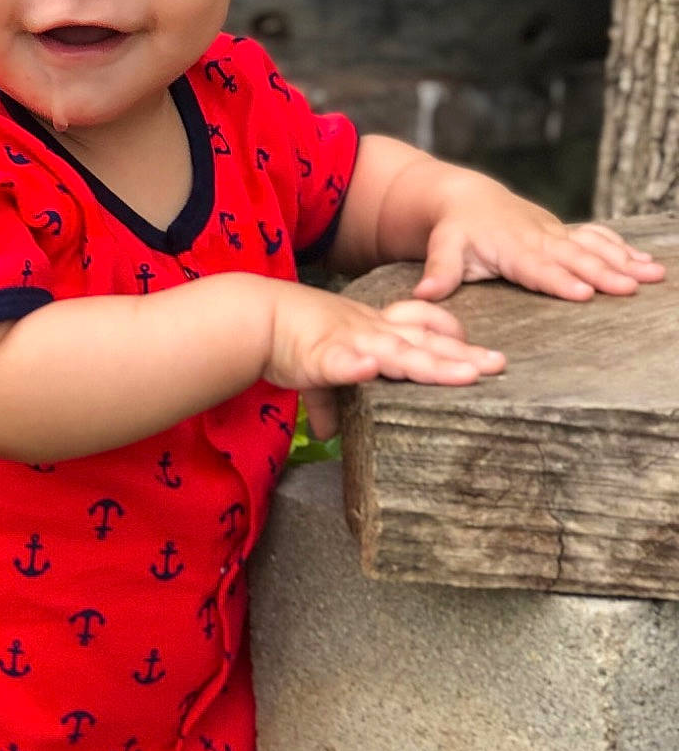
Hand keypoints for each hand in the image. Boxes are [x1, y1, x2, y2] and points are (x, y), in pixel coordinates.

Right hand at [267, 284, 505, 439]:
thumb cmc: (285, 338)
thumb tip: (327, 435)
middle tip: (498, 365)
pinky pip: (340, 364)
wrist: (252, 316)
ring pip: (398, 352)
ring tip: (464, 374)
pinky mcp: (320, 357)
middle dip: (462, 354)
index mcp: (371, 328)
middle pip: (424, 341)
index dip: (449, 334)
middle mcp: (369, 331)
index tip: (475, 348)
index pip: (420, 326)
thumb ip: (327, 401)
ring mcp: (349, 342)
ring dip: (431, 363)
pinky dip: (356, 367)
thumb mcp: (316, 366)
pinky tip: (369, 371)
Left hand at [412, 183, 665, 302]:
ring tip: (652, 275)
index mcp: (511, 248)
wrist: (467, 198)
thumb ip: (439, 271)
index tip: (583, 293)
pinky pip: (598, 239)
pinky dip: (622, 249)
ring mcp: (555, 234)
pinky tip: (647, 263)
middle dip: (603, 273)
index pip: (537, 268)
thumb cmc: (454, 230)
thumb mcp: (442, 247)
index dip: (560, 280)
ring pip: (593, 248)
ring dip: (624, 261)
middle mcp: (538, 239)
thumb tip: (424, 294)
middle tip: (629, 288)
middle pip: (574, 259)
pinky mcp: (565, 233)